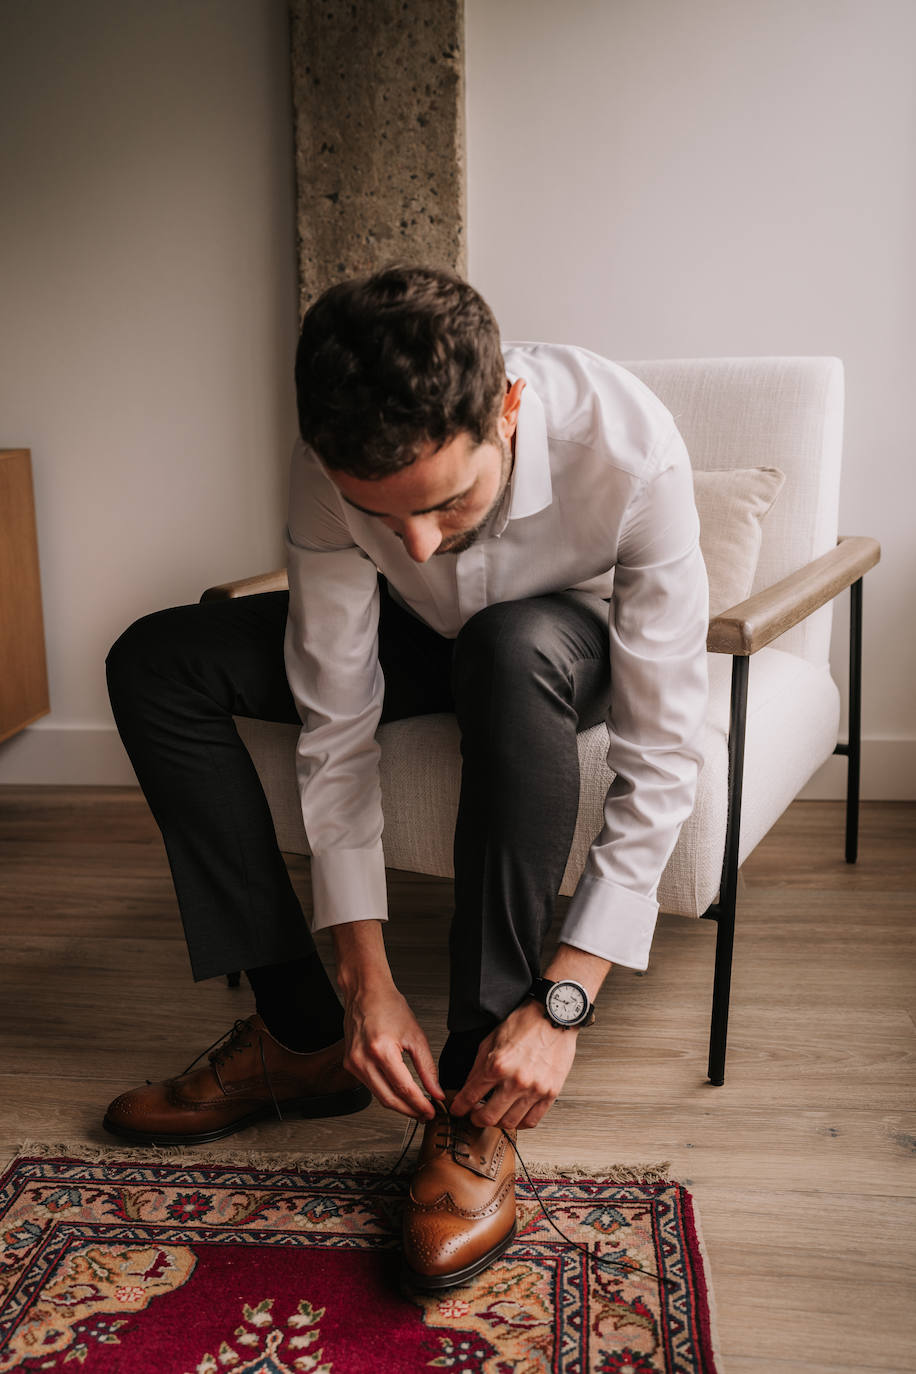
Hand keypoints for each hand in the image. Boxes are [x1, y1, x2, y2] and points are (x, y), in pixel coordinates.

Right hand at [342, 979, 443, 1120]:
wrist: (366, 992)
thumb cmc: (388, 1006)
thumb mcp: (415, 1035)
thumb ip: (427, 1067)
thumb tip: (435, 1091)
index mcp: (381, 1050)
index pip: (403, 1089)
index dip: (419, 1105)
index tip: (431, 1111)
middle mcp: (362, 1059)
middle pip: (389, 1099)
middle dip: (409, 1111)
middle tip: (425, 1114)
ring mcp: (353, 1063)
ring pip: (379, 1096)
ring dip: (398, 1104)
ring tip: (416, 1105)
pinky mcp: (349, 1064)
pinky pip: (371, 1085)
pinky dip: (386, 1091)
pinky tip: (399, 1092)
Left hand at [449, 1000, 579, 1130]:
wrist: (554, 1016)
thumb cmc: (525, 1023)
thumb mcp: (491, 1040)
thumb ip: (478, 1067)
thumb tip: (468, 1087)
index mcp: (497, 1065)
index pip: (470, 1096)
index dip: (459, 1107)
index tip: (457, 1109)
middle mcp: (516, 1080)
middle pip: (489, 1117)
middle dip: (475, 1119)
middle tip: (473, 1115)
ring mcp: (535, 1089)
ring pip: (510, 1123)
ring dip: (497, 1123)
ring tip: (494, 1114)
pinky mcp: (550, 1093)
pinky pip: (532, 1120)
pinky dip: (519, 1122)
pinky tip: (513, 1115)